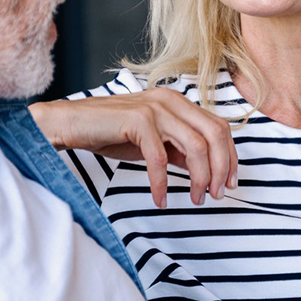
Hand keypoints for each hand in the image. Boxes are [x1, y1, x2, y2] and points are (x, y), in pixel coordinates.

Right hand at [30, 90, 236, 207]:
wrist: (70, 123)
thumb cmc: (110, 132)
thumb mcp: (153, 142)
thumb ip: (179, 150)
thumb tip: (205, 169)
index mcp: (179, 102)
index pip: (219, 127)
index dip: (230, 157)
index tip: (229, 183)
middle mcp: (171, 100)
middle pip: (215, 134)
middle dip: (221, 168)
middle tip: (216, 194)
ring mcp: (155, 108)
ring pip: (195, 146)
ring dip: (199, 177)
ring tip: (194, 199)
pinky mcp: (138, 120)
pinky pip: (160, 158)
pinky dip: (162, 183)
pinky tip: (160, 199)